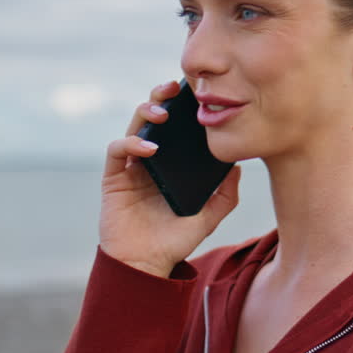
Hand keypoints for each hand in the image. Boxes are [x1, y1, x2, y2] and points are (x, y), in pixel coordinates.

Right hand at [98, 80, 240, 277]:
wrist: (147, 264)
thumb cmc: (175, 241)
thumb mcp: (209, 218)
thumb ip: (226, 196)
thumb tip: (238, 167)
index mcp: (172, 163)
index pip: (176, 126)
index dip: (183, 106)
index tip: (198, 93)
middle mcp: (151, 159)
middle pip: (153, 117)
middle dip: (162, 97)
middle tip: (174, 88)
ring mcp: (131, 166)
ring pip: (134, 126)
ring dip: (146, 112)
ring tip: (163, 114)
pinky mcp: (113, 177)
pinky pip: (117, 150)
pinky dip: (131, 143)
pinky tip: (149, 149)